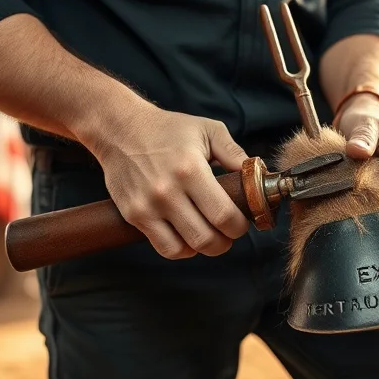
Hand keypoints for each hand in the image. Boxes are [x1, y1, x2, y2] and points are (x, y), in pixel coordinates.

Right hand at [83, 104, 251, 259]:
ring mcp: (148, 206)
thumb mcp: (208, 130)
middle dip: (226, 241)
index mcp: (191, 170)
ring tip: (210, 233)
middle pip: (206, 238)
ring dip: (204, 247)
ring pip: (185, 249)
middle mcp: (168, 191)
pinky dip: (182, 249)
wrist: (120, 129)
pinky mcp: (134, 215)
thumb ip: (235, 154)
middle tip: (229, 231)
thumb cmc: (168, 129)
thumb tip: (258, 175)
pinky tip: (188, 236)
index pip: (223, 215)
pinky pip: (164, 248)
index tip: (243, 221)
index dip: (239, 226)